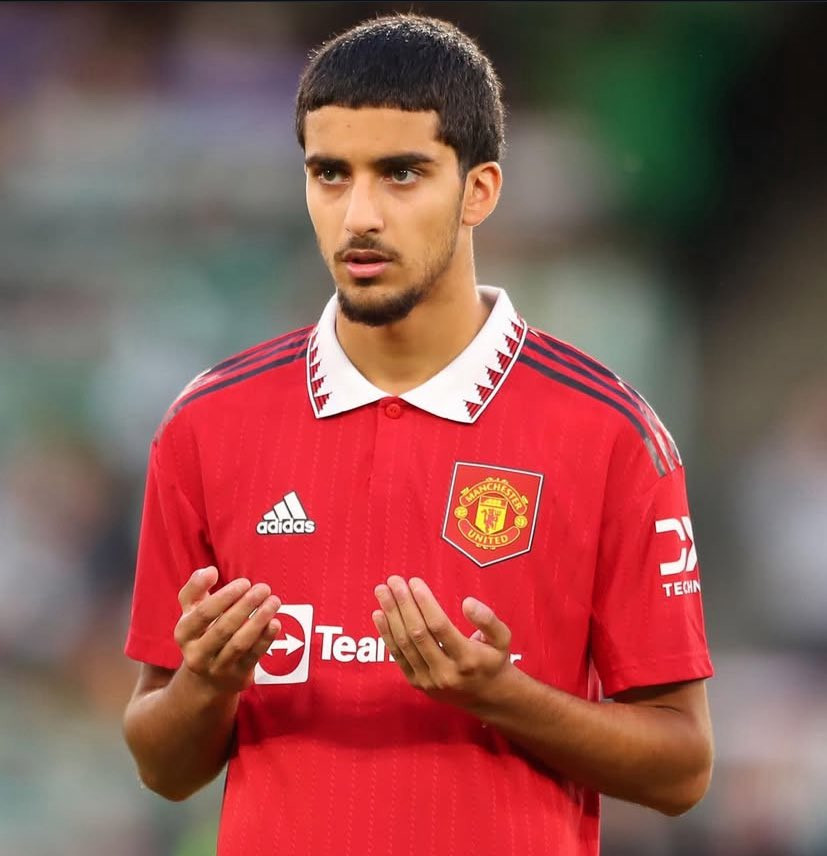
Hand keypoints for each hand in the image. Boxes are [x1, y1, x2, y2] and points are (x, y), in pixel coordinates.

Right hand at [174, 566, 281, 694]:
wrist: (206, 679)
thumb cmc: (202, 632)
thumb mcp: (191, 611)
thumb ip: (195, 587)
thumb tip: (209, 571)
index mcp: (183, 633)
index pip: (204, 613)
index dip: (225, 596)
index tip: (245, 582)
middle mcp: (196, 654)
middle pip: (223, 628)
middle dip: (245, 606)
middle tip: (263, 588)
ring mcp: (217, 668)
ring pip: (239, 644)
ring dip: (259, 621)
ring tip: (274, 601)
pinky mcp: (237, 677)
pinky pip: (253, 657)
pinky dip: (265, 639)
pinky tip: (275, 622)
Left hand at [372, 575, 512, 709]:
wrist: (487, 697)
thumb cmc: (493, 659)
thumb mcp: (502, 638)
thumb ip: (488, 619)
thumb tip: (467, 603)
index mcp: (468, 659)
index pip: (440, 627)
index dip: (425, 603)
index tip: (414, 582)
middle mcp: (446, 672)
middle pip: (418, 634)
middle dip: (403, 604)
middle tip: (394, 580)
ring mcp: (429, 681)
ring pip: (405, 644)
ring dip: (391, 615)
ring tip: (382, 591)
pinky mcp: (417, 684)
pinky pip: (398, 657)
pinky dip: (386, 634)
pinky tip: (379, 614)